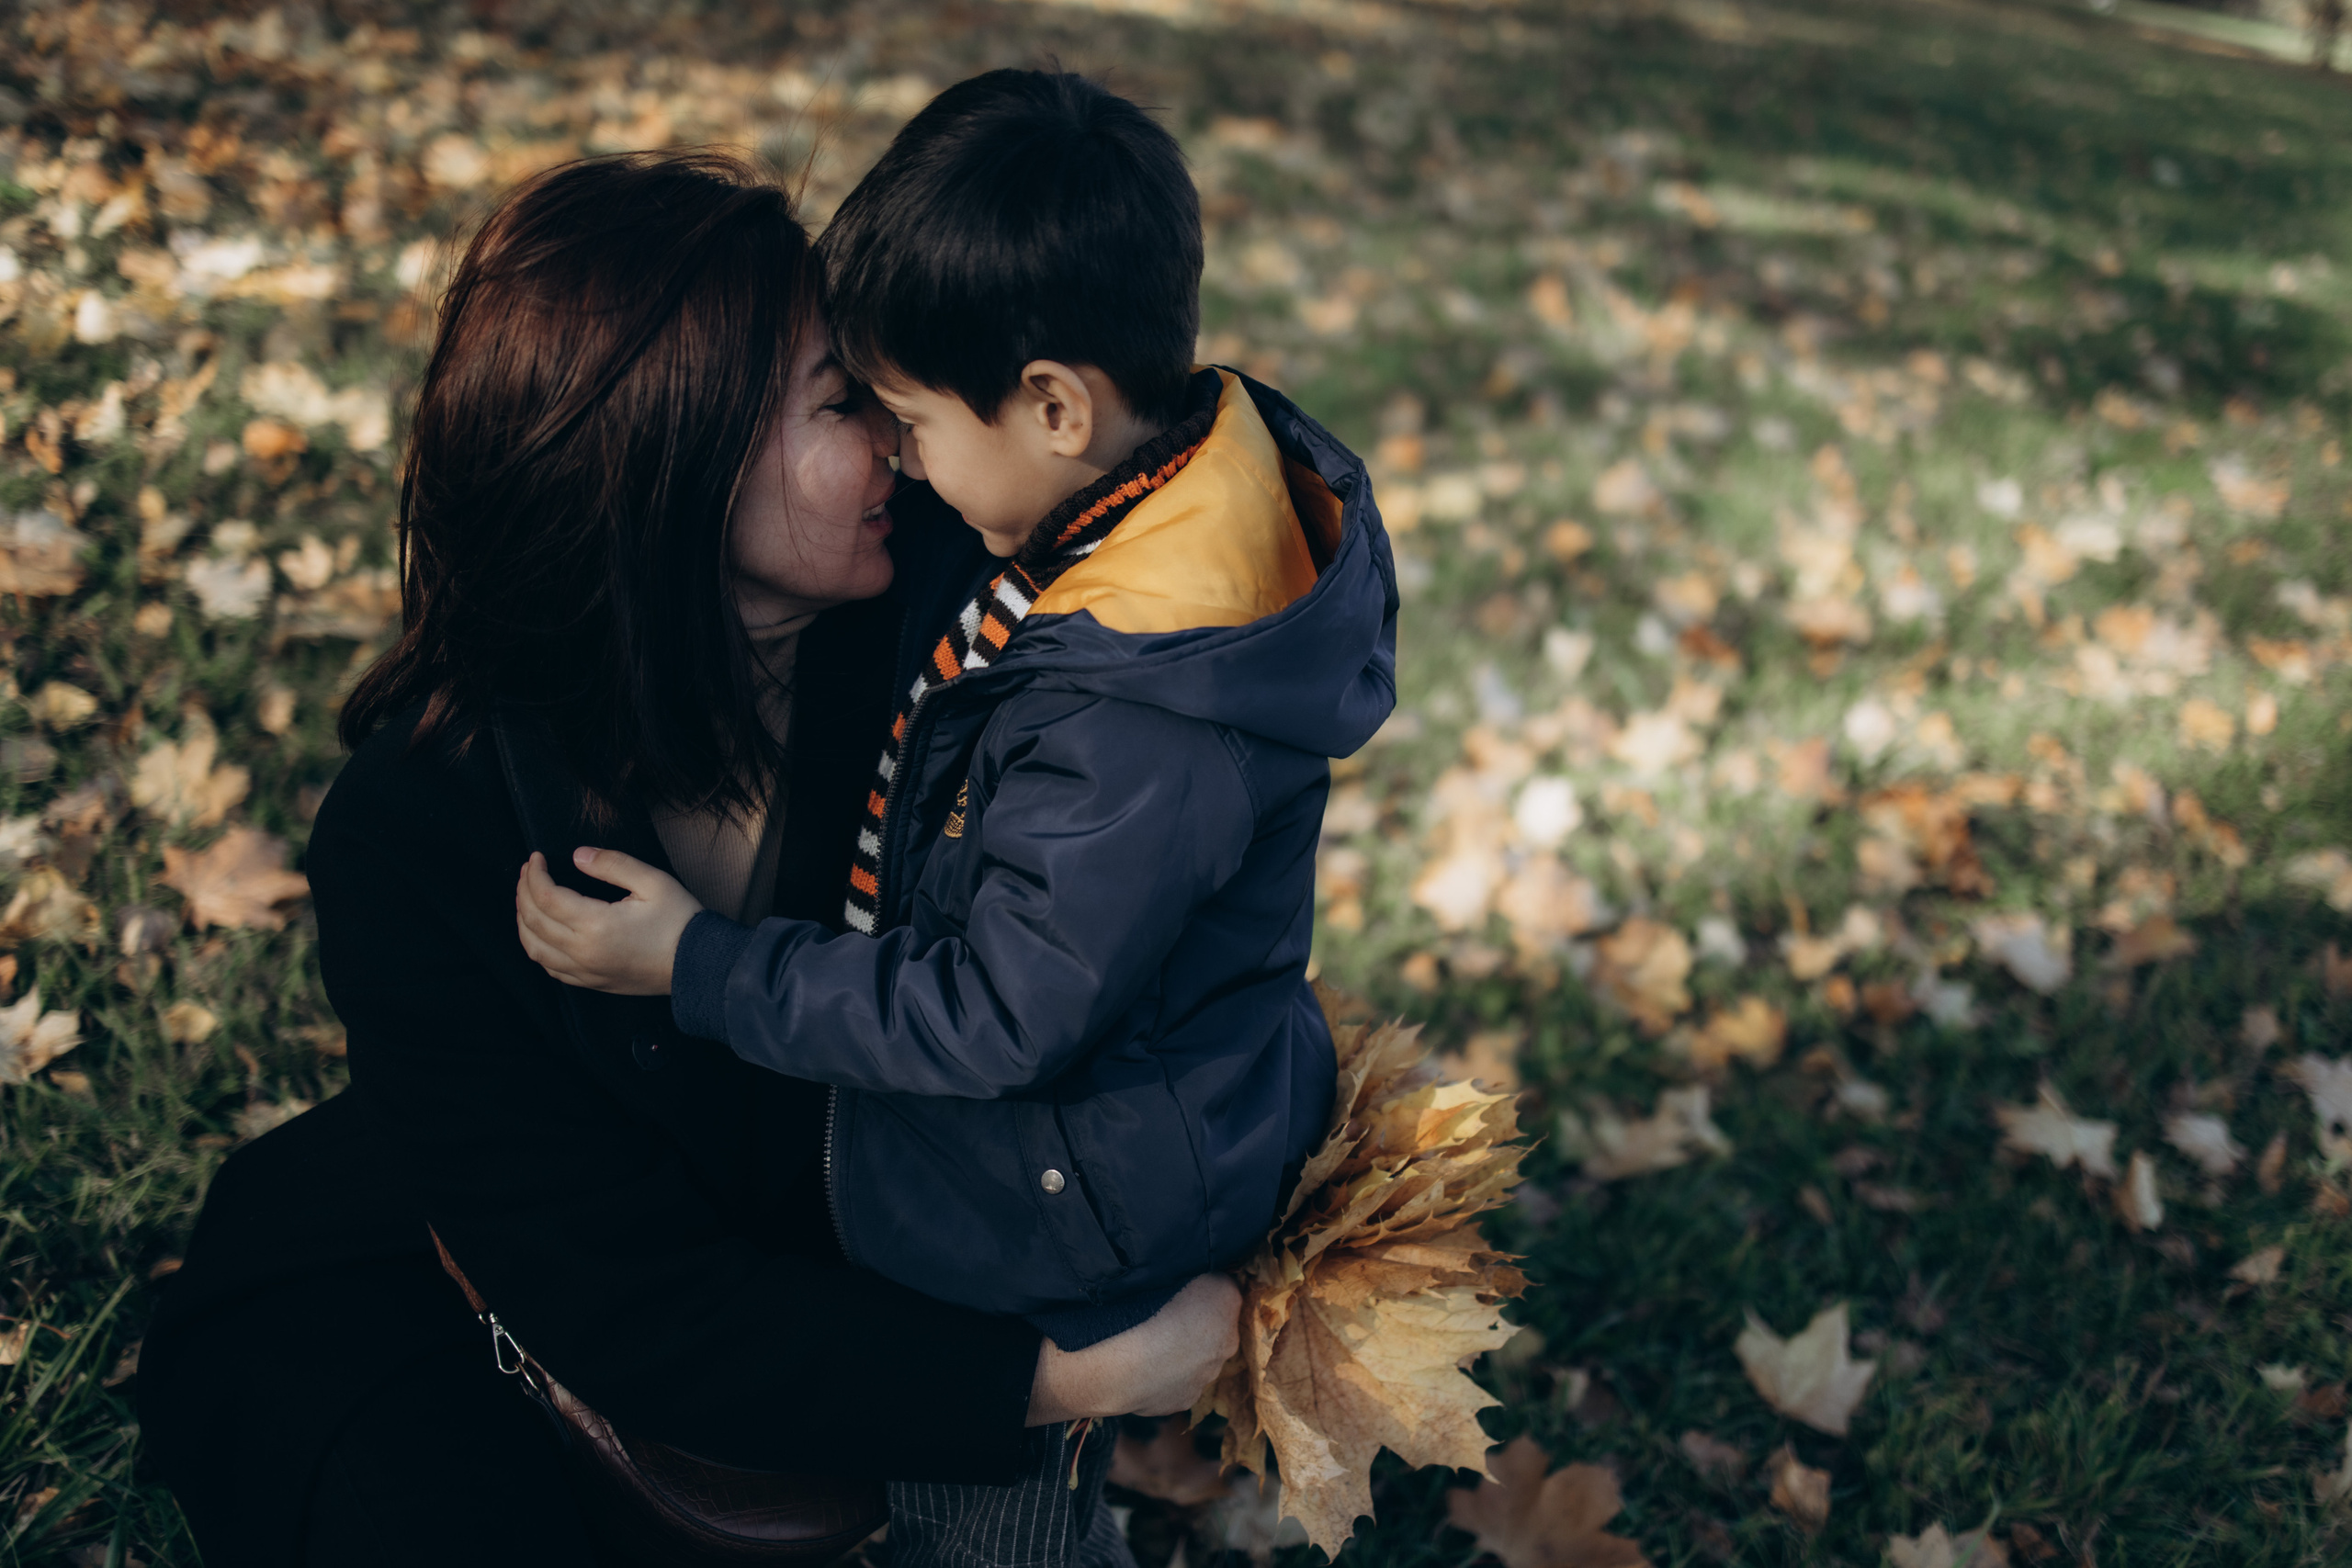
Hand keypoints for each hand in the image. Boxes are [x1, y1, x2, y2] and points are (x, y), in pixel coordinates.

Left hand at [515, 848, 702, 995]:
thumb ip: (613, 864)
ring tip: (527, 899)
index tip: (536, 857)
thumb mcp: (653, 882)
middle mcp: (583, 952)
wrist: (698, 965)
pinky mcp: (592, 982)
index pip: (546, 896)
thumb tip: (578, 856)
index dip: (534, 874)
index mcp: (596, 925)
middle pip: (533, 921)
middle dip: (524, 892)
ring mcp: (585, 971)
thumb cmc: (680, 922)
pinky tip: (541, 933)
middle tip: (529, 871)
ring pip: (534, 948)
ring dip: (523, 921)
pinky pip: (550, 968)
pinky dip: (537, 948)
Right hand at [1025, 1273, 1240, 1424]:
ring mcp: (1205, 1375)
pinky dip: (1166, 1376)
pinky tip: (1143, 1367)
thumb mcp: (1170, 1266)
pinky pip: (1179, 1383)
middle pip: (1216, 1327)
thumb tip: (1195, 1271)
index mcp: (1226, 1300)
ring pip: (1198, 1359)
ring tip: (1148, 1343)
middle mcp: (1226, 1341)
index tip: (1182, 1290)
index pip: (1224, 1289)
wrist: (1119, 1365)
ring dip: (1181, 1352)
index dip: (1204, 1289)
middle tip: (1164, 1316)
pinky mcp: (1185, 1400)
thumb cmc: (1140, 1306)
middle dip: (1197, 1324)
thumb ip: (1190, 1267)